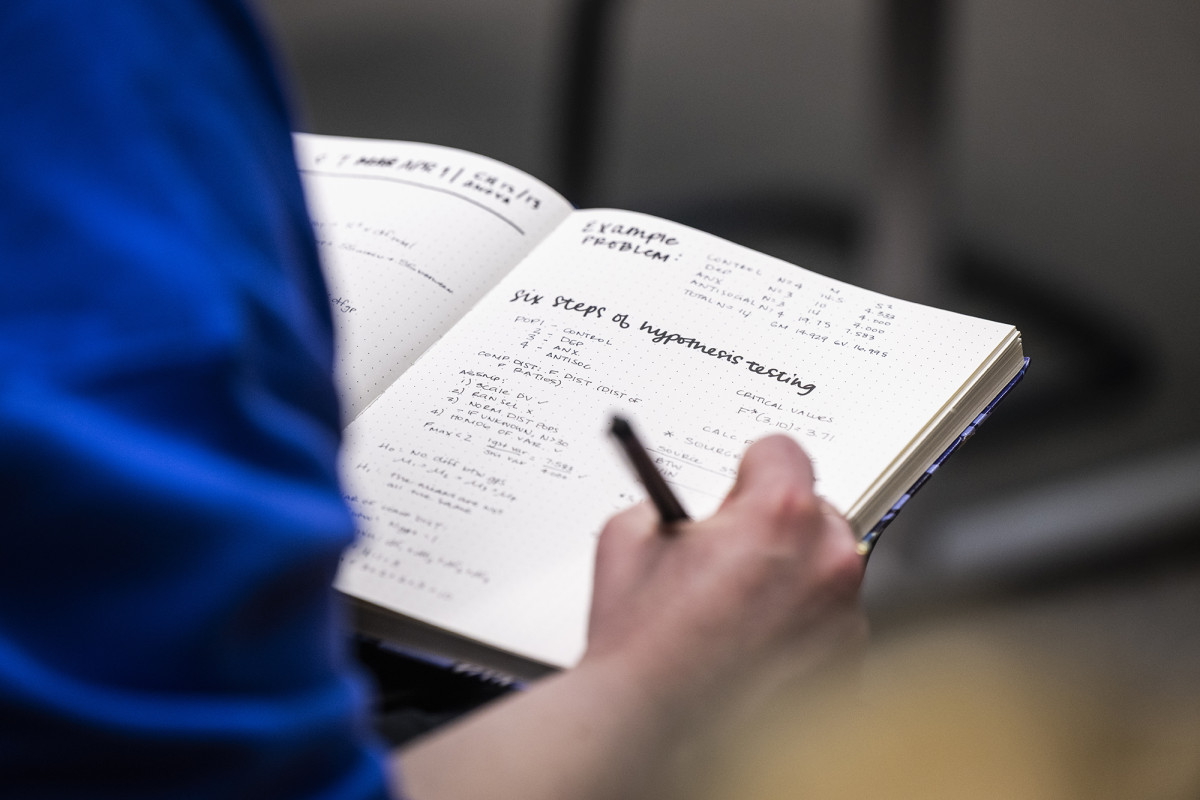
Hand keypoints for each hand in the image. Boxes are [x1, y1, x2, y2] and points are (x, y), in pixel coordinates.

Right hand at [397, 436, 865, 799]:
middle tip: (730, 558)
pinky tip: (753, 650)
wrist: (649, 727)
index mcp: (778, 514)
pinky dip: (800, 633)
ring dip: (792, 582)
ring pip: (826, 573)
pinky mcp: (848, 665)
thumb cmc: (641, 643)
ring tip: (737, 613)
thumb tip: (686, 511)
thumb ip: (669, 505)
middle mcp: (827, 560)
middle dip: (775, 529)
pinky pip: (829, 627)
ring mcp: (844, 618)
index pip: (784, 451)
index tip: (736, 489)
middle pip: (814, 513)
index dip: (749, 469)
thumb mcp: (628, 535)